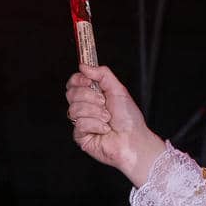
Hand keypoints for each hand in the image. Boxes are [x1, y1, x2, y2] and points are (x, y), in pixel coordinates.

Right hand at [65, 65, 164, 184]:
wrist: (134, 140)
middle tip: (104, 103)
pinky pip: (79, 124)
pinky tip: (105, 129)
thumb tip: (83, 65)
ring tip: (107, 118)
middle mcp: (86, 107)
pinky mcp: (81, 136)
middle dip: (89, 96)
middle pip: (71, 93)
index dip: (78, 80)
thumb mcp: (118, 90)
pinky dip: (95, 125)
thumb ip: (102, 74)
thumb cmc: (129, 118)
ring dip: (95, 112)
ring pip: (74, 108)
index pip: (74, 82)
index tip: (88, 81)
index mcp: (93, 95)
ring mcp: (82, 121)